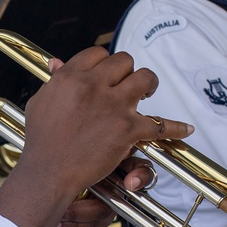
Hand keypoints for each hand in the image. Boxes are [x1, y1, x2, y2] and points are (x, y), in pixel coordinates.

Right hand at [0, 47, 191, 226]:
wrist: (49, 171)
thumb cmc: (41, 141)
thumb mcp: (40, 102)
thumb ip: (54, 81)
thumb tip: (57, 63)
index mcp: (71, 77)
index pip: (97, 54)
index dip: (104, 62)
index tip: (106, 72)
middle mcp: (94, 86)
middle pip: (123, 61)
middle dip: (127, 70)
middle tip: (127, 82)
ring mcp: (113, 106)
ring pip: (144, 79)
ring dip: (149, 84)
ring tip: (147, 92)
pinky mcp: (127, 129)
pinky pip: (159, 124)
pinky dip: (175, 128)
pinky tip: (185, 129)